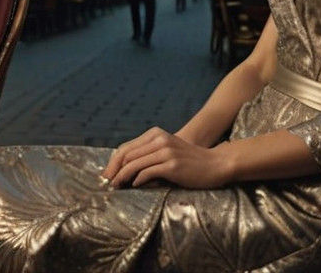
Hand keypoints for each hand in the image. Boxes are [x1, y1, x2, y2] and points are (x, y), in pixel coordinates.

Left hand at [102, 127, 232, 189]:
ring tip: (117, 186)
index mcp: (155, 134)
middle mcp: (159, 139)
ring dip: (122, 176)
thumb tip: (125, 167)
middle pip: (127, 154)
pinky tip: (134, 186)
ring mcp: (166, 152)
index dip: (114, 161)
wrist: (214, 164)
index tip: (107, 174)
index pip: (126, 147)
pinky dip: (137, 180)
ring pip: (135, 164)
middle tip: (107, 182)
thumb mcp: (167, 150)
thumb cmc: (188, 160)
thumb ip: (149, 153)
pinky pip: (148, 172)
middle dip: (114, 169)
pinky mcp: (172, 165)